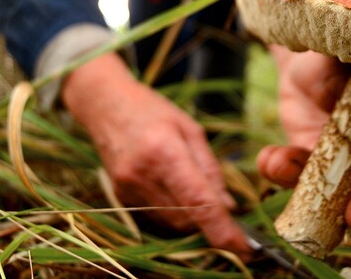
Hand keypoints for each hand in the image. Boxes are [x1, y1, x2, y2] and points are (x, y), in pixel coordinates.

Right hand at [61, 53, 249, 255]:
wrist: (105, 104)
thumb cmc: (153, 110)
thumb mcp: (190, 129)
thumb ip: (210, 169)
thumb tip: (228, 206)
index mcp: (164, 151)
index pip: (197, 201)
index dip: (222, 229)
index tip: (244, 246)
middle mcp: (143, 174)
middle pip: (186, 218)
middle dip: (210, 220)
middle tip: (224, 206)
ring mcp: (127, 188)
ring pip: (172, 222)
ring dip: (191, 216)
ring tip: (194, 186)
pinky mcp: (120, 196)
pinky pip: (156, 215)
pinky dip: (173, 210)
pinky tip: (173, 185)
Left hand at [258, 46, 350, 228]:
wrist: (306, 61)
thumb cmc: (336, 47)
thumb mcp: (339, 45)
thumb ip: (348, 65)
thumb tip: (337, 95)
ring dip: (344, 206)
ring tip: (317, 208)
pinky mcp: (332, 174)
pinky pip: (314, 186)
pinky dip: (288, 173)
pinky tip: (271, 161)